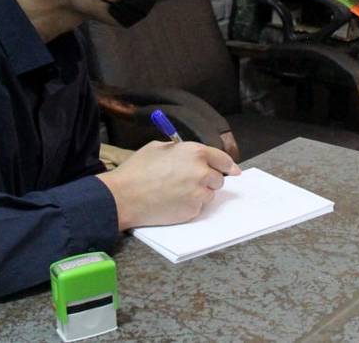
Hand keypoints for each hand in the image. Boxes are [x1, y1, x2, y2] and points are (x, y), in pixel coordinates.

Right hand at [96, 141, 240, 229]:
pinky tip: (172, 202)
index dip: (229, 165)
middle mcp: (201, 172)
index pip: (223, 159)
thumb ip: (179, 150)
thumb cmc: (138, 170)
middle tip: (190, 181)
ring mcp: (198, 193)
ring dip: (199, 193)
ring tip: (176, 192)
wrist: (125, 196)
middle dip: (208, 180)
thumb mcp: (158, 148)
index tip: (233, 170)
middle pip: (218, 179)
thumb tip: (189, 155)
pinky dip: (190, 206)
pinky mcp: (192, 211)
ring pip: (209, 195)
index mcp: (195, 152)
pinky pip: (198, 208)